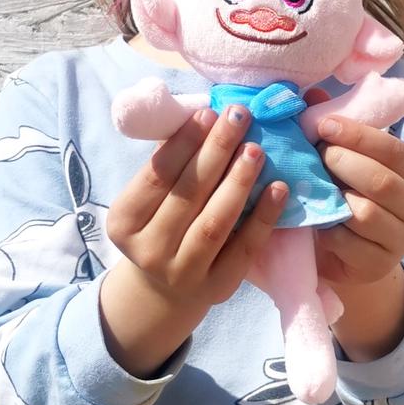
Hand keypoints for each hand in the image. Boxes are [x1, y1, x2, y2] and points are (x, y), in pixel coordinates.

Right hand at [106, 103, 286, 308]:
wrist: (165, 291)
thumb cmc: (160, 227)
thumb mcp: (148, 201)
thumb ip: (170, 165)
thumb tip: (206, 117)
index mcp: (125, 222)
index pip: (156, 176)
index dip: (184, 143)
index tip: (208, 113)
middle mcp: (149, 250)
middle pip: (187, 194)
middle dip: (216, 151)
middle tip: (239, 117)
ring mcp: (183, 272)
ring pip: (215, 221)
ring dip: (239, 181)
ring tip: (257, 150)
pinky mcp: (218, 287)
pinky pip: (245, 248)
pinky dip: (264, 217)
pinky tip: (279, 188)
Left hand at [305, 89, 403, 284]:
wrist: (349, 257)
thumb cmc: (349, 199)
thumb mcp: (347, 165)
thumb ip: (336, 132)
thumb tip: (313, 94)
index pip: (394, 150)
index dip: (358, 135)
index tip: (325, 125)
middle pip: (380, 181)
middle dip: (343, 163)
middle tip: (317, 156)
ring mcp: (401, 239)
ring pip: (366, 213)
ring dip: (335, 197)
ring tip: (316, 187)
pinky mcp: (379, 264)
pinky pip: (349, 243)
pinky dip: (328, 229)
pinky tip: (318, 220)